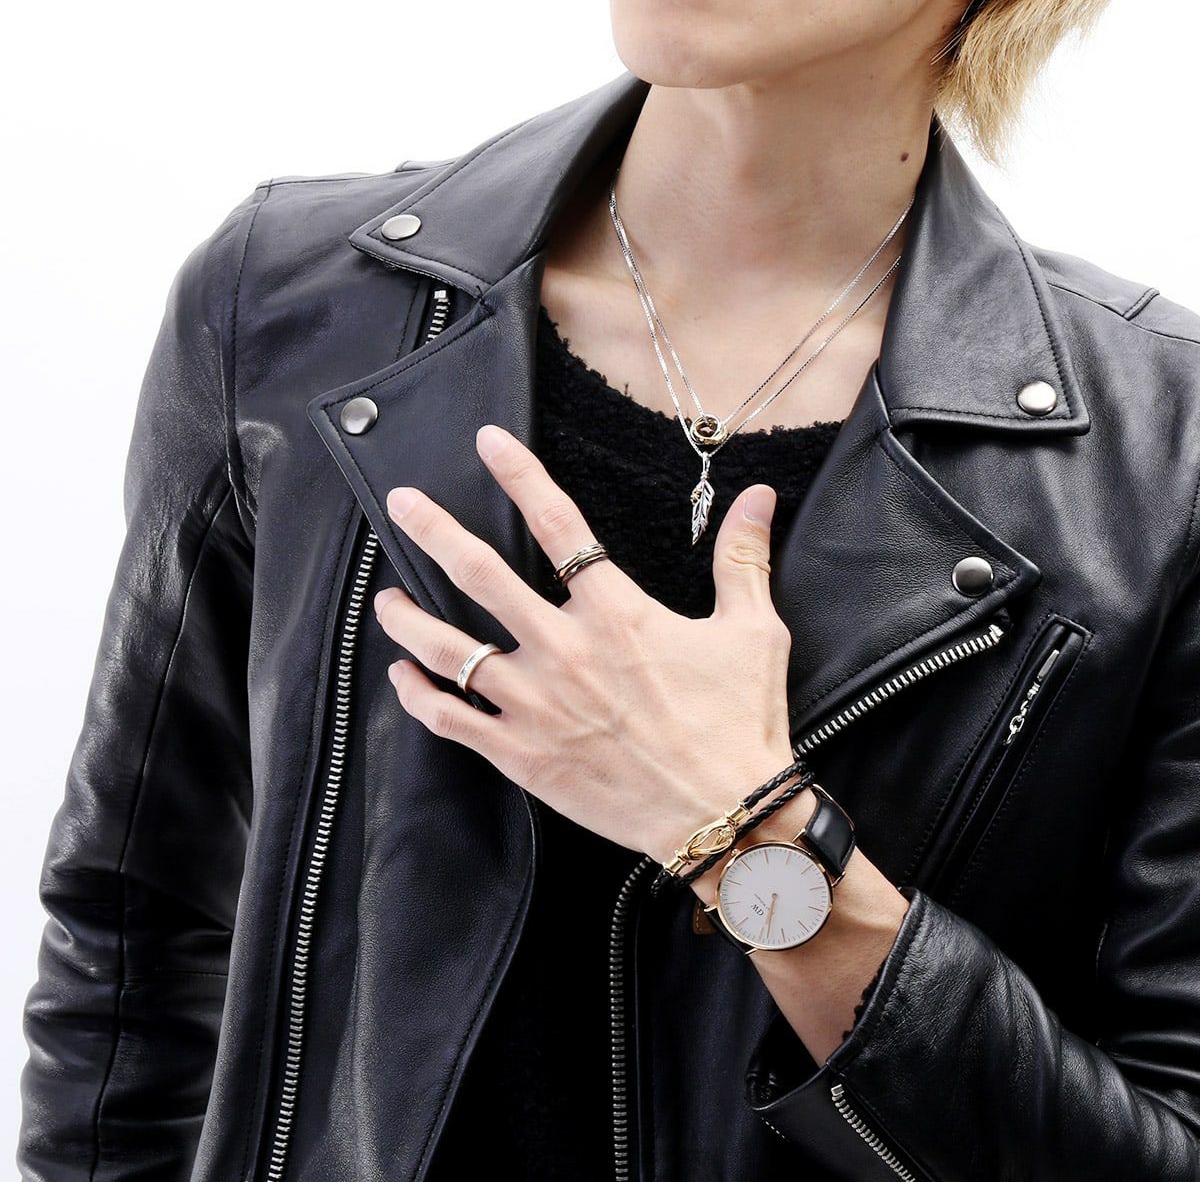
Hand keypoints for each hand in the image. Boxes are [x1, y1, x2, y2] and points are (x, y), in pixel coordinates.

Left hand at [372, 422, 796, 863]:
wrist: (724, 816)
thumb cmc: (739, 723)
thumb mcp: (752, 632)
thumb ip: (742, 557)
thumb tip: (759, 494)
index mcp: (616, 613)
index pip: (560, 524)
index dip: (520, 474)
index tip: (489, 441)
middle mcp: (565, 650)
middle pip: (481, 574)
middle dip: (434, 530)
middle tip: (402, 503)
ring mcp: (536, 704)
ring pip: (449, 649)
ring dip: (409, 619)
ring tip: (385, 599)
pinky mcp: (522, 755)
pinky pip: (450, 720)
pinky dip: (419, 696)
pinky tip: (404, 677)